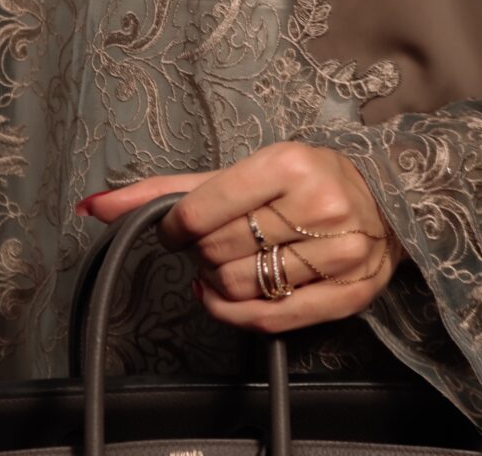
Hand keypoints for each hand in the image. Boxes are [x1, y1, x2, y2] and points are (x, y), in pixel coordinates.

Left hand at [75, 141, 406, 333]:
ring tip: (228, 260)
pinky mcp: (349, 294)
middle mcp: (317, 205)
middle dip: (199, 250)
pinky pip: (270, 319)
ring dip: (215, 279)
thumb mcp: (243, 169)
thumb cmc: (303, 179)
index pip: (202, 209)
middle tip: (210, 240)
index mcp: (287, 162)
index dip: (174, 227)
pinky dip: (232, 313)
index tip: (175, 229)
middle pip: (217, 250)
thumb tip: (93, 206)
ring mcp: (338, 252)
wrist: (388, 199)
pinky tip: (224, 296)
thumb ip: (168, 189)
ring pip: (238, 285)